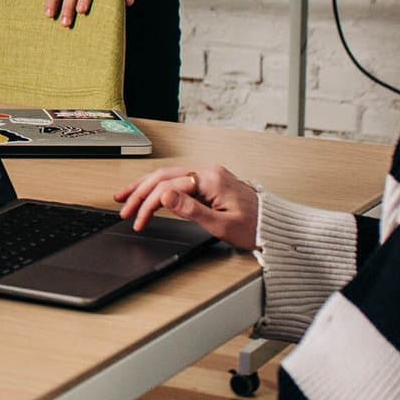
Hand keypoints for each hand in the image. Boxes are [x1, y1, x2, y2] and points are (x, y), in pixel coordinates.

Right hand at [115, 163, 258, 250]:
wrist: (276, 227)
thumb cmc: (255, 227)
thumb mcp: (221, 224)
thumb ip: (190, 209)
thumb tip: (165, 195)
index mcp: (210, 179)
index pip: (168, 186)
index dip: (148, 204)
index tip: (138, 220)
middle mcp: (208, 172)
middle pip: (163, 176)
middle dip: (139, 192)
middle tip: (123, 207)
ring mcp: (208, 176)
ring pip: (167, 176)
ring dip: (145, 187)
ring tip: (125, 197)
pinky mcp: (208, 183)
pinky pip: (177, 180)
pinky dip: (159, 188)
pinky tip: (148, 194)